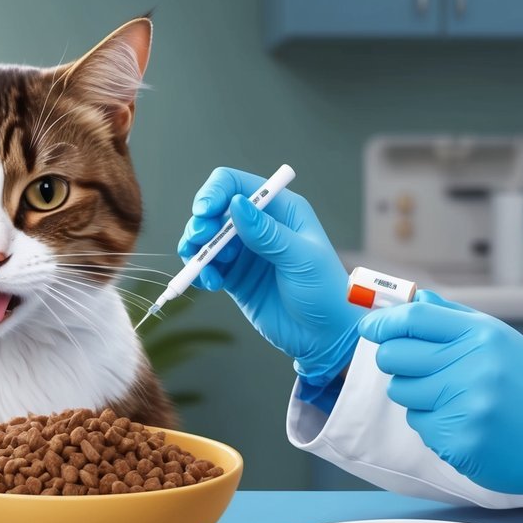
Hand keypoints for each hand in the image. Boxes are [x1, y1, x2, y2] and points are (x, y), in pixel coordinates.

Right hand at [176, 167, 363, 383]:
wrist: (325, 337)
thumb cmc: (326, 293)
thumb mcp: (301, 260)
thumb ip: (268, 234)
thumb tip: (236, 204)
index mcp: (280, 209)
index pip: (237, 185)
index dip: (215, 192)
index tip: (204, 212)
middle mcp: (259, 225)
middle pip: (214, 210)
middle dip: (201, 224)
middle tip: (201, 241)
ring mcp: (244, 251)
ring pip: (205, 238)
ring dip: (196, 250)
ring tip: (206, 270)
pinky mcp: (234, 276)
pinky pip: (206, 266)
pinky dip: (200, 272)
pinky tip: (210, 284)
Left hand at [359, 291, 522, 502]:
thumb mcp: (500, 341)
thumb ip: (453, 318)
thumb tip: (410, 299)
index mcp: (483, 335)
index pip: (414, 318)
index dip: (383, 321)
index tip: (370, 327)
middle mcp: (473, 366)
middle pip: (395, 355)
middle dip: (395, 360)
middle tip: (419, 368)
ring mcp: (465, 405)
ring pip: (401, 391)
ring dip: (416, 395)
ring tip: (453, 398)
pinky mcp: (458, 439)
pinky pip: (418, 424)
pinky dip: (433, 423)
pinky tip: (463, 422)